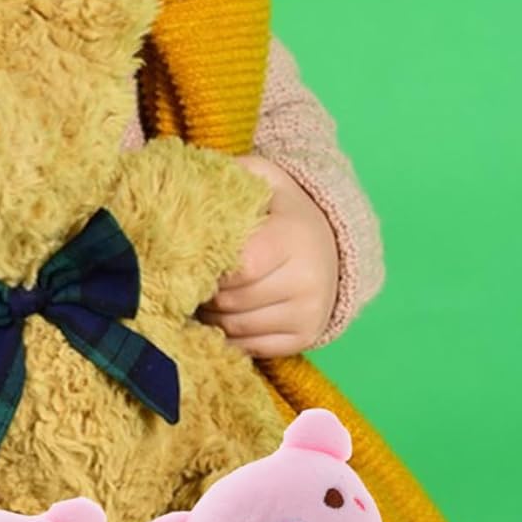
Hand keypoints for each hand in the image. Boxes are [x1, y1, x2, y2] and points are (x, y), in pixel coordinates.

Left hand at [196, 154, 340, 357]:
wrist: (333, 247)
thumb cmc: (283, 212)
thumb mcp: (266, 180)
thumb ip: (232, 173)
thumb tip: (188, 176)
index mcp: (292, 238)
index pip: (239, 267)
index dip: (207, 267)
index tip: (189, 260)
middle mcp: (307, 280)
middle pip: (231, 301)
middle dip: (201, 294)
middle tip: (188, 281)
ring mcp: (308, 313)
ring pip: (236, 328)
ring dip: (210, 317)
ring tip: (203, 297)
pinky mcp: (304, 338)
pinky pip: (249, 348)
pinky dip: (228, 337)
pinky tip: (222, 317)